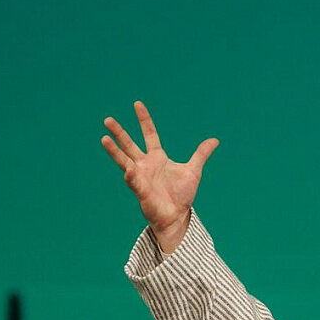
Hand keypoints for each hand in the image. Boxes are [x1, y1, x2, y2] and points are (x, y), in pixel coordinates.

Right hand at [101, 101, 218, 250]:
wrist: (177, 215)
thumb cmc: (181, 194)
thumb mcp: (193, 170)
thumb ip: (201, 154)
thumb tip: (214, 140)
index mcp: (157, 157)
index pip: (149, 134)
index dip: (144, 120)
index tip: (137, 104)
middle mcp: (145, 164)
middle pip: (129, 145)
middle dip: (119, 133)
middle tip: (108, 120)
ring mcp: (140, 177)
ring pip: (124, 161)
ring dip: (114, 151)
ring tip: (104, 139)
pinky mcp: (141, 191)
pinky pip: (134, 182)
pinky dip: (131, 176)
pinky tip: (128, 170)